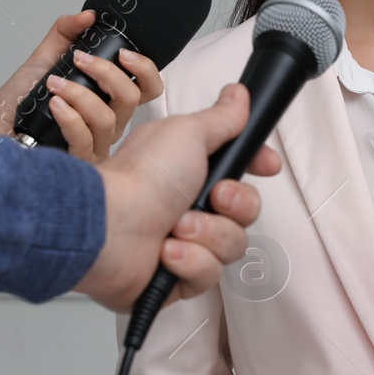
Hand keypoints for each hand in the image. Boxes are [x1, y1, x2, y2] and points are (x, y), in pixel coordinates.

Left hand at [0, 11, 164, 162]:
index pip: (148, 89)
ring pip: (108, 119)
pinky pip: (85, 138)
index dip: (145, 70)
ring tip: (53, 84)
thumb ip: (66, 34)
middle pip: (132, 99)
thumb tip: (88, 16)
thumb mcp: (44, 60)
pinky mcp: (78, 162)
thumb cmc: (18, 104)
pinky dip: (70, 117)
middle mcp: (108, 124)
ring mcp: (96, 146)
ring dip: (80, 95)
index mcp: (108, 100)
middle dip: (108, 74)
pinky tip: (54, 104)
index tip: (124, 54)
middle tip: (80, 60)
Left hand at [75, 83, 280, 310]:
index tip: (267, 165)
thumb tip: (238, 96)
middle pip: (246, 211)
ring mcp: (185, 242)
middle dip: (236, 205)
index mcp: (192, 170)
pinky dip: (190, 261)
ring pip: (232, 245)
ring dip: (208, 234)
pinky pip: (209, 274)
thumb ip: (221, 118)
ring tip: (177, 227)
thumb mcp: (187, 133)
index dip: (257, 167)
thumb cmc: (139, 180)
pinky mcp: (177, 277)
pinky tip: (166, 251)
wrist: (106, 226)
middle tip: (214, 197)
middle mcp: (190, 205)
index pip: (241, 170)